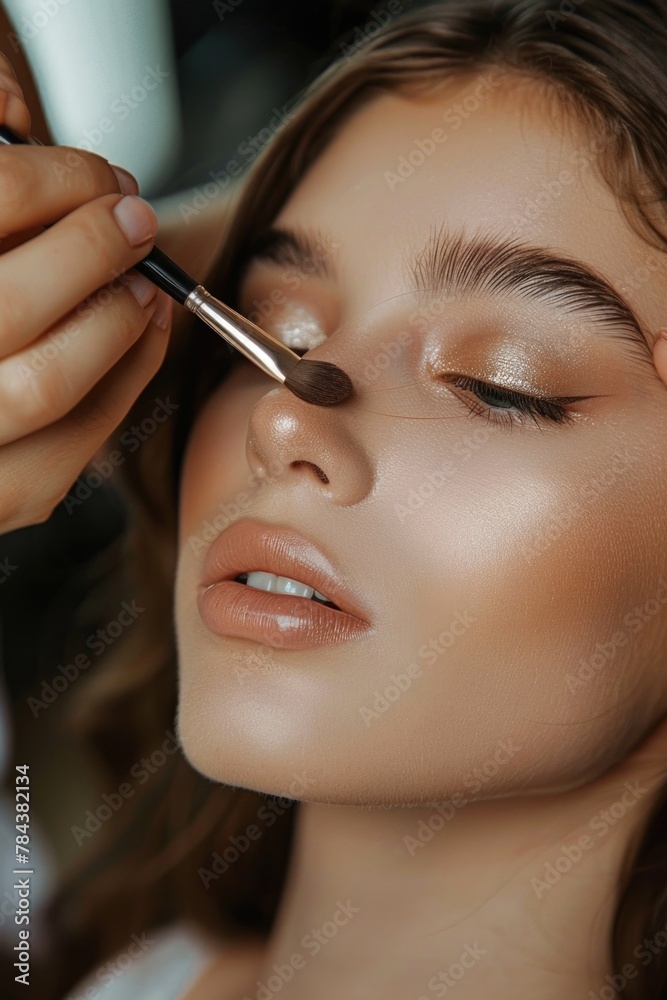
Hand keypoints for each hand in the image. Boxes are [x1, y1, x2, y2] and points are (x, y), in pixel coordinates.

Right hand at [0, 52, 172, 532]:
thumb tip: (12, 109)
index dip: (57, 180)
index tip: (103, 177)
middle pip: (10, 303)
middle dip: (91, 249)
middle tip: (135, 222)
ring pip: (46, 383)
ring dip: (116, 323)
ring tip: (144, 287)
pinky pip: (70, 449)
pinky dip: (123, 386)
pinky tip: (143, 338)